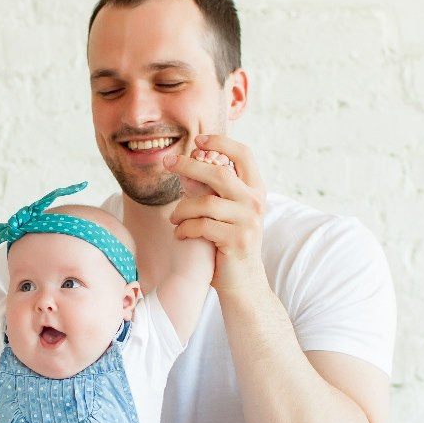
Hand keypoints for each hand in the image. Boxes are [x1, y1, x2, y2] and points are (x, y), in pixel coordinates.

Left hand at [167, 135, 266, 293]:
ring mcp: (248, 221)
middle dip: (189, 165)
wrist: (241, 281)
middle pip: (219, 173)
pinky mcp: (237, 240)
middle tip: (168, 163)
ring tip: (174, 219)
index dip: (221, 142)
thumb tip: (186, 165)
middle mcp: (255, 202)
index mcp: (256, 190)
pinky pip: (201, 226)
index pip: (243, 154)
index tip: (198, 140)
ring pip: (205, 202)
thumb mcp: (224, 212)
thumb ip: (211, 190)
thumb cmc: (227, 243)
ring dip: (182, 209)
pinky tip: (180, 235)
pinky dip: (185, 229)